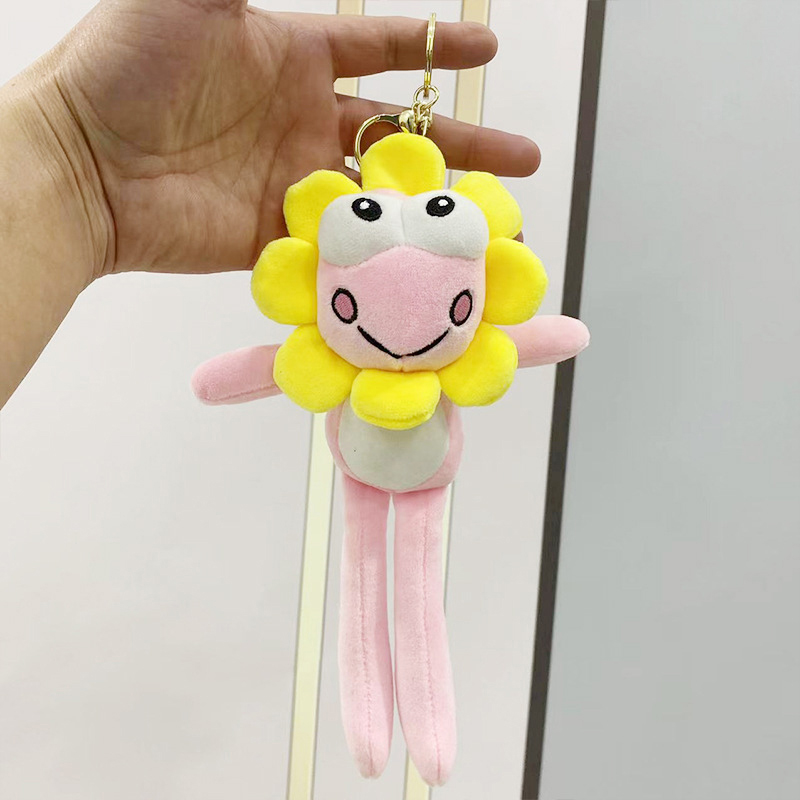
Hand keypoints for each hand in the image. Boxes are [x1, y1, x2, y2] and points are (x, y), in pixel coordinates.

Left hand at [48, 0, 539, 278]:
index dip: (434, 52)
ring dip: (432, 209)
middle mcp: (301, 123)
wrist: (81, 164)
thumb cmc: (123, 66)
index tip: (485, 57)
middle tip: (521, 164)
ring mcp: (292, 183)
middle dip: (462, 147)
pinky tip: (420, 266)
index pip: (382, 52)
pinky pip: (337, 246)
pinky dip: (377, 255)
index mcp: (293, 59)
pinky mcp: (276, 236)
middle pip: (400, 135)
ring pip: (379, 196)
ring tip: (487, 223)